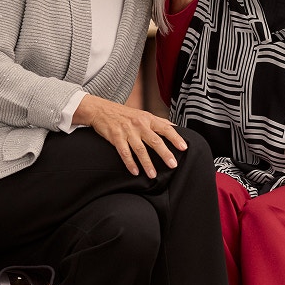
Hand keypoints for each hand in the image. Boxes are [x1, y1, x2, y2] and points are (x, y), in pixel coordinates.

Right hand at [73, 94, 187, 176]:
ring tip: (153, 174)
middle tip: (172, 165)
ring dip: (147, 163)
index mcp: (148, 119)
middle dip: (164, 153)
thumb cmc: (125, 114)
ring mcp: (127, 131)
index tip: (183, 147)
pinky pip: (124, 153)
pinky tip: (135, 171)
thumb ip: (159, 121)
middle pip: (154, 140)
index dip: (175, 138)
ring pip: (140, 149)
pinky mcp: (116, 137)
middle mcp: (139, 125)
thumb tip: (175, 127)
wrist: (102, 110)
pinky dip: (130, 163)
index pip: (165, 128)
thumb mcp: (143, 114)